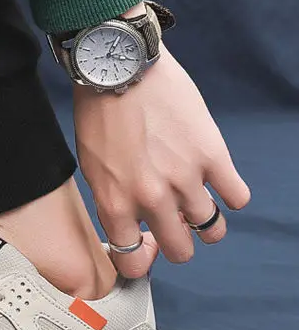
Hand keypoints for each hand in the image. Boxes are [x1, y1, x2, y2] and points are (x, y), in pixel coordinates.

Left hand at [73, 41, 250, 278]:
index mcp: (115, 203)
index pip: (133, 261)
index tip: (145, 249)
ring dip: (207, 225)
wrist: (119, 68)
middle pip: (179, 250)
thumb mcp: (92, 167)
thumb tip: (131, 224)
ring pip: (211, 229)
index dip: (141, 261)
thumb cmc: (98, 114)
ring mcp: (186, 179)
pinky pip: (237, 197)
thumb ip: (113, 200)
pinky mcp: (213, 155)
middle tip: (177, 229)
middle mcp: (151, 199)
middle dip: (178, 244)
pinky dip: (231, 196)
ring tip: (201, 211)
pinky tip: (220, 185)